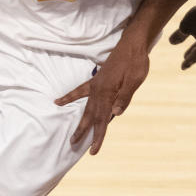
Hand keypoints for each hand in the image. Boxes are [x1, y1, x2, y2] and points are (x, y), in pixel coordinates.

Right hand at [55, 38, 149, 155]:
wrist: (132, 45)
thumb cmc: (136, 62)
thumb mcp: (135, 80)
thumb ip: (125, 97)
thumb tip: (116, 114)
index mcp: (110, 92)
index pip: (103, 120)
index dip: (99, 136)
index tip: (94, 151)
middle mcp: (99, 90)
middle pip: (92, 116)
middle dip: (84, 132)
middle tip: (74, 146)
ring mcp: (96, 85)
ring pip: (86, 107)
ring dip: (80, 122)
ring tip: (72, 136)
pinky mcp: (96, 80)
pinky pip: (80, 90)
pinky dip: (69, 97)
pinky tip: (58, 102)